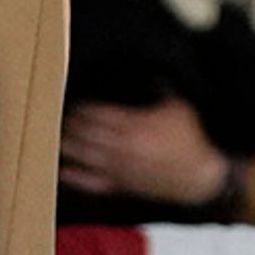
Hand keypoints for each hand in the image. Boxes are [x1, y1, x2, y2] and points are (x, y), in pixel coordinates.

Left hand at [59, 97, 230, 203]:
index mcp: (135, 124)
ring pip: (86, 156)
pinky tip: (63, 171)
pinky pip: (93, 182)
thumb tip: (152, 70)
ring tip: (57, 138)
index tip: (74, 104)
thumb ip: (161, 87)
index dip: (83, 109)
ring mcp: (120, 167)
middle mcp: (123, 146)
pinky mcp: (121, 185)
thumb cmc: (190, 141)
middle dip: (72, 125)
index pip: (99, 114)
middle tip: (60, 118)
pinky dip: (76, 177)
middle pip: (87, 134)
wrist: (198, 176)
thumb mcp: (178, 107)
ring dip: (69, 146)